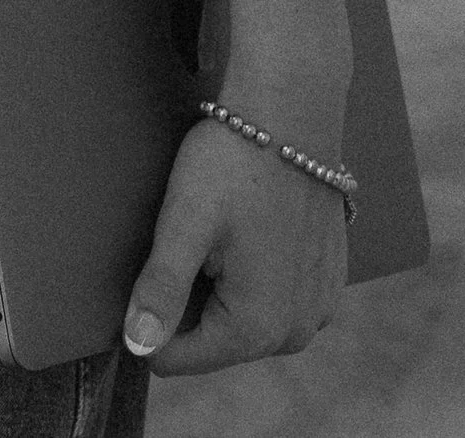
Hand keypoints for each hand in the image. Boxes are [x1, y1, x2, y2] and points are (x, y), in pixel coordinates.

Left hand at [120, 112, 348, 376]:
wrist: (292, 107)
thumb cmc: (233, 160)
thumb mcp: (184, 220)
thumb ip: (160, 289)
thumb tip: (136, 345)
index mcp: (258, 327)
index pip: (175, 357)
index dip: (151, 313)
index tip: (157, 259)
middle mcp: (296, 331)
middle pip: (211, 340)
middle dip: (191, 296)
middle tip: (195, 235)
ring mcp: (318, 307)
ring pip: (241, 319)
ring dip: (222, 284)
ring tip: (223, 228)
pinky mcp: (327, 280)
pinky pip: (274, 297)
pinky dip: (254, 272)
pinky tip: (250, 228)